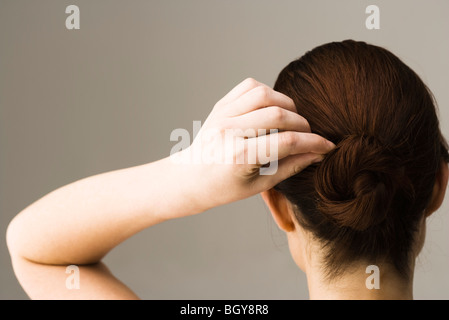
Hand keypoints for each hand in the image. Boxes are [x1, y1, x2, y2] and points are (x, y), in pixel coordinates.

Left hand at [172, 78, 334, 212]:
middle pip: (277, 115)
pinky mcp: (220, 106)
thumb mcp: (260, 184)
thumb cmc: (224, 187)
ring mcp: (222, 115)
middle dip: (302, 124)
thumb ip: (291, 166)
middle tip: (308, 135)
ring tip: (292, 120)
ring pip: (264, 94)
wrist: (190, 178)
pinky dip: (267, 92)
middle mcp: (229, 131)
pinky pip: (249, 86)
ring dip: (286, 104)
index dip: (313, 143)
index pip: (286, 142)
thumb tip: (318, 153)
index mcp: (239, 156)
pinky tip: (272, 107)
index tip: (327, 146)